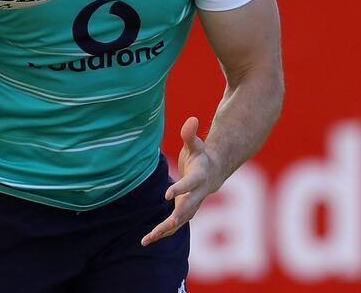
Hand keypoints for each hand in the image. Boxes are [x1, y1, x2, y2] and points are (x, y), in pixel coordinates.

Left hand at [142, 117, 219, 246]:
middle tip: (167, 224)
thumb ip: (190, 134)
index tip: (167, 195)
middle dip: (178, 216)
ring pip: (180, 221)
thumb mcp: (196, 144)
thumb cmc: (201, 156)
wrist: (214, 173)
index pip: (190, 184)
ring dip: (165, 230)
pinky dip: (161, 233)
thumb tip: (191, 119)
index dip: (180, 188)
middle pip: (188, 207)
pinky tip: (146, 240)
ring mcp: (192, 206)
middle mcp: (197, 195)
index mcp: (199, 178)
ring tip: (148, 239)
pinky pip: (173, 226)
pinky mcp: (185, 213)